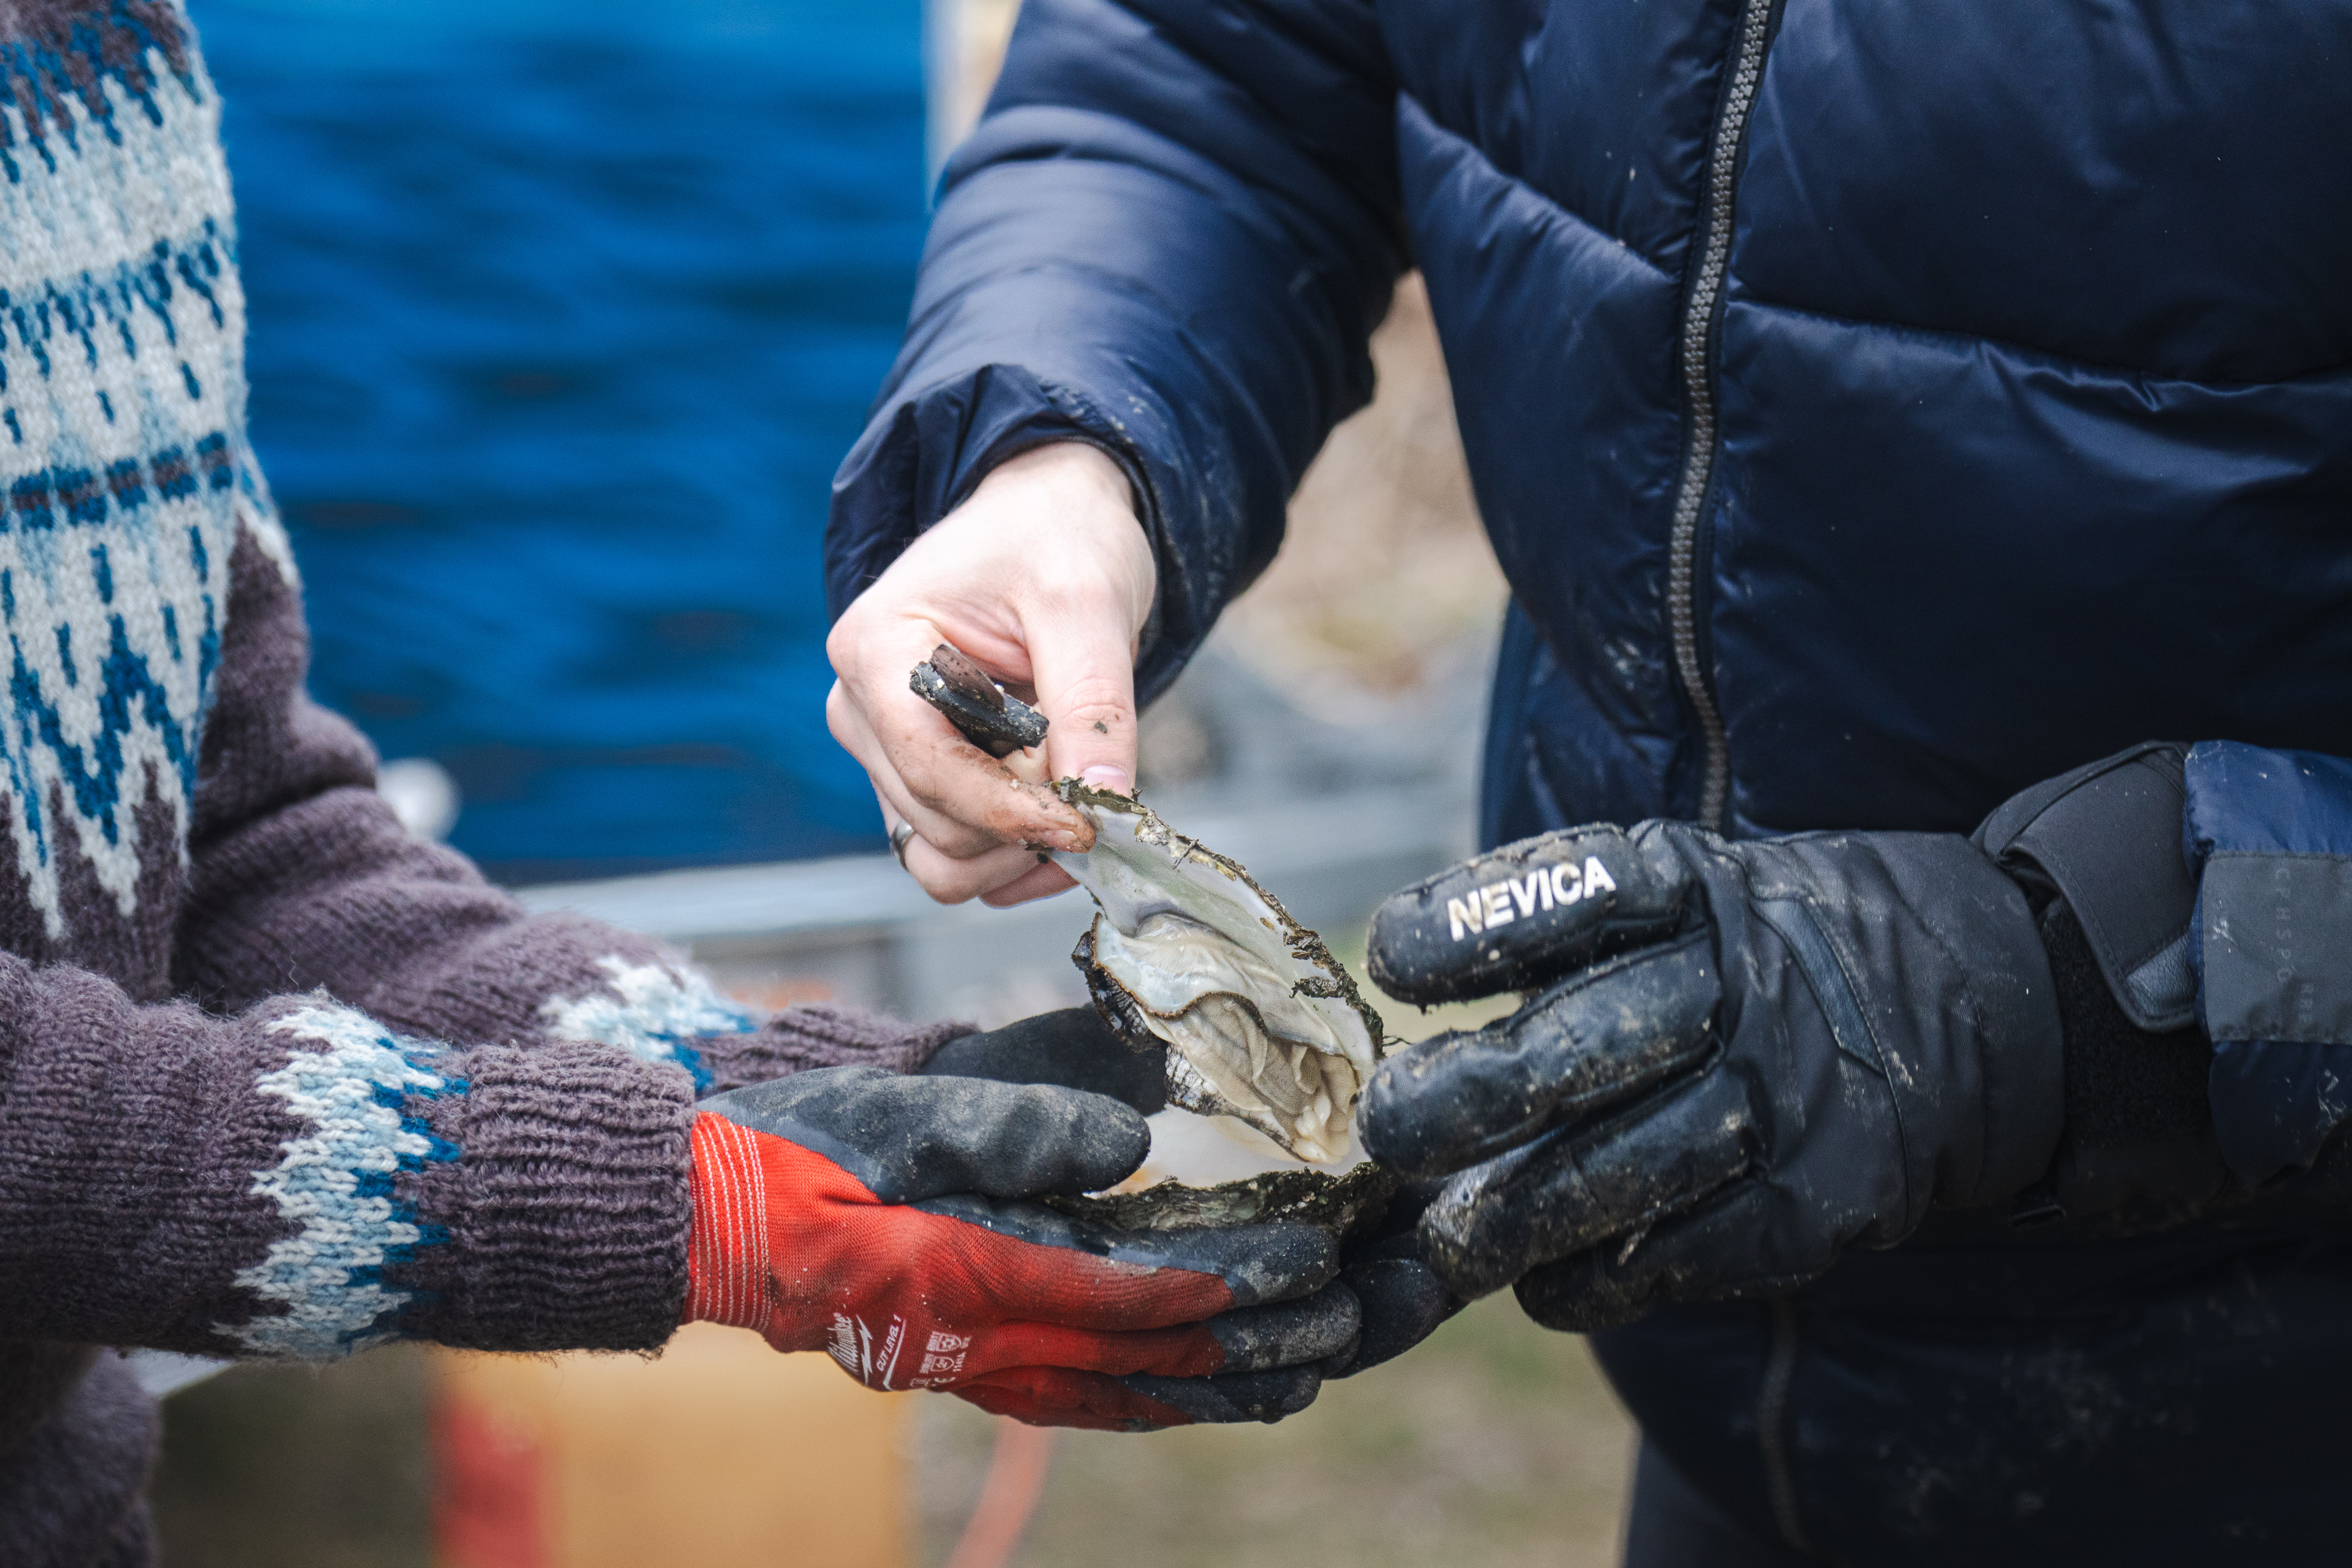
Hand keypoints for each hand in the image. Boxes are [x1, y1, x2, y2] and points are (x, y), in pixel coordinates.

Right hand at [687, 1065, 1352, 1429]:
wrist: (722, 1217)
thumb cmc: (810, 1151)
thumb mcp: (903, 1115)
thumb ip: (1012, 1129)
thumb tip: (1130, 1140)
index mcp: (969, 1276)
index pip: (1125, 1294)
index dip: (1224, 1283)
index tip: (1308, 1259)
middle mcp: (986, 1340)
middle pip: (1148, 1358)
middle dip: (1256, 1342)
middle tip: (1353, 1316)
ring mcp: (982, 1364)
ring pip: (1131, 1392)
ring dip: (1228, 1384)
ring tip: (1321, 1365)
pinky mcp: (978, 1364)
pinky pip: (1089, 1400)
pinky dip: (1164, 1399)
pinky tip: (1218, 1393)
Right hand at [825, 443, 1153, 907]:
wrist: (1047, 521)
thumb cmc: (1054, 540)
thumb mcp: (1088, 602)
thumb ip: (1093, 702)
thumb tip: (1105, 802)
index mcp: (876, 648)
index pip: (928, 766)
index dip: (1011, 808)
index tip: (1090, 820)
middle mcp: (861, 707)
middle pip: (937, 823)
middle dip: (1026, 821)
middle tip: (1095, 776)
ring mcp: (883, 749)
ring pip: (941, 856)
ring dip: (1020, 851)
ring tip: (1080, 795)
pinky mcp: (918, 778)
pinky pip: (953, 858)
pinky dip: (1012, 860)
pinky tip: (1062, 818)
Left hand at [1358, 821, 2063, 1332]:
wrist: (1976, 1001)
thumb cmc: (1757, 954)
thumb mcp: (1685, 896)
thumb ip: (1562, 947)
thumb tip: (1392, 1047)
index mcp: (1693, 887)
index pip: (1575, 890)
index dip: (1472, 925)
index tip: (1389, 959)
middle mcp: (1741, 983)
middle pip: (1581, 1044)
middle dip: (1469, 1095)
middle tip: (1386, 1133)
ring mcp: (1787, 1095)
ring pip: (1622, 1169)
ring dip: (1515, 1217)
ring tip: (1446, 1240)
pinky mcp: (1822, 1199)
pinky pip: (1684, 1253)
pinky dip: (1594, 1279)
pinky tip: (1541, 1281)